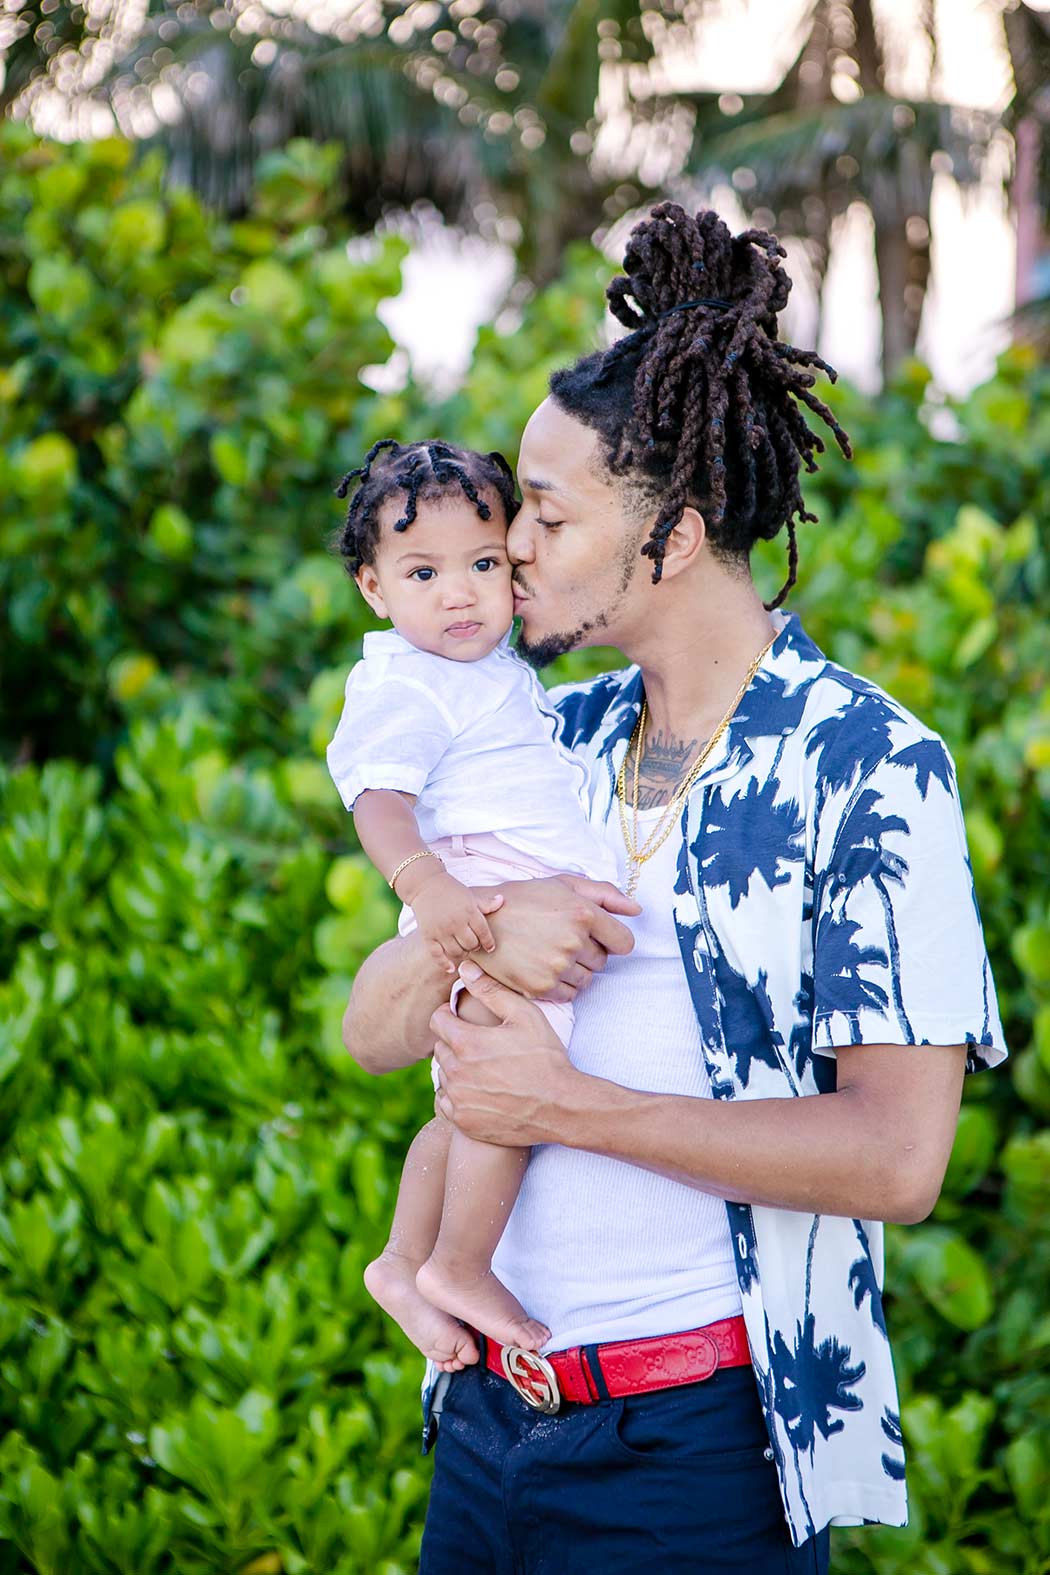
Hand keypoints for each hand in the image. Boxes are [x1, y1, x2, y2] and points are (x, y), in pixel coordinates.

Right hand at [409, 870, 504, 971]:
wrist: (424, 885)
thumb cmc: (451, 890)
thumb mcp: (471, 895)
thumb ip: (486, 903)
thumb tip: (502, 900)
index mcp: (469, 911)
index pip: (484, 933)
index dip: (489, 942)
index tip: (490, 947)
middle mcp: (456, 922)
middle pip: (471, 944)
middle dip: (475, 946)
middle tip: (473, 944)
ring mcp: (441, 930)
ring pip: (457, 952)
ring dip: (462, 953)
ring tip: (462, 949)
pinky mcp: (428, 936)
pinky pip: (437, 955)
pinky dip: (445, 964)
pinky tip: (451, 968)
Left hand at [431, 962, 583, 1144]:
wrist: (559, 1108)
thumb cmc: (545, 1058)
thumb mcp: (524, 1016)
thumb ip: (491, 990)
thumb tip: (465, 968)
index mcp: (467, 1042)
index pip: (437, 1020)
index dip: (449, 1015)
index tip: (462, 1019)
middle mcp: (456, 1072)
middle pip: (440, 1048)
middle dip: (455, 1043)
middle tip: (481, 1046)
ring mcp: (458, 1099)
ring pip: (443, 1075)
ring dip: (457, 1069)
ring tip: (484, 1069)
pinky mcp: (463, 1121)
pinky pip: (446, 1101)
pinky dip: (457, 1095)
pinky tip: (480, 1090)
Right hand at [479, 875, 639, 1001]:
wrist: (479, 922)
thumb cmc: (523, 899)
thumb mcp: (563, 885)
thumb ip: (605, 895)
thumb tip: (637, 911)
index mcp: (582, 914)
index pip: (624, 942)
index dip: (613, 939)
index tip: (599, 936)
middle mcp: (573, 942)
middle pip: (603, 961)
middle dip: (589, 951)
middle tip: (562, 938)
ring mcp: (556, 967)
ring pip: (587, 979)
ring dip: (576, 969)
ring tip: (551, 952)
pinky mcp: (541, 987)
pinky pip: (570, 994)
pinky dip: (561, 985)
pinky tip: (544, 966)